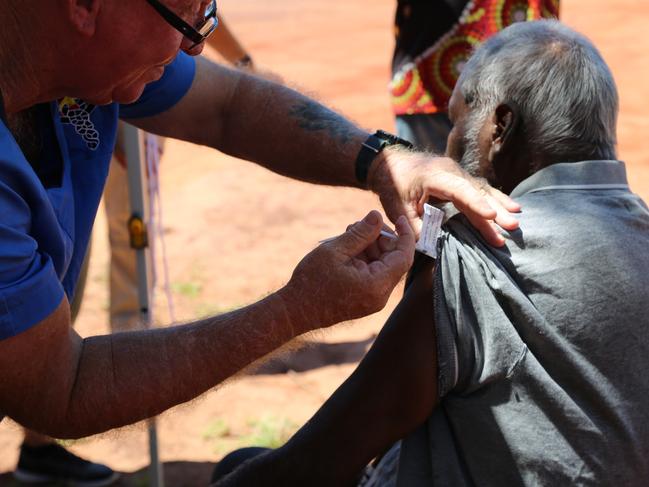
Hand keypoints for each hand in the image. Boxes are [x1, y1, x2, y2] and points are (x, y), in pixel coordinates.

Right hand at [279, 210, 414, 333]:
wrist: (295, 311)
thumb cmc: (311, 282)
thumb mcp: (335, 251)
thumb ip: (360, 233)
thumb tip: (377, 216)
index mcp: (376, 285)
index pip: (404, 256)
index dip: (405, 235)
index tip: (399, 218)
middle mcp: (379, 296)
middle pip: (393, 260)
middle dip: (380, 238)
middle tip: (359, 224)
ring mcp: (372, 300)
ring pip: (382, 266)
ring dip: (370, 247)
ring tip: (348, 234)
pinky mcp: (364, 300)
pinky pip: (372, 275)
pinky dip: (364, 259)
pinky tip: (348, 249)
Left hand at [368, 148, 520, 245]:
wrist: (390, 163)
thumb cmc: (392, 185)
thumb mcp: (398, 208)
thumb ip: (415, 226)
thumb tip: (434, 246)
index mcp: (435, 176)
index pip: (460, 191)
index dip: (476, 204)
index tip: (492, 216)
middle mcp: (451, 171)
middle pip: (476, 192)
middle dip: (495, 211)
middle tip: (512, 226)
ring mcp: (458, 173)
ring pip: (482, 190)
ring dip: (499, 205)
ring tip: (516, 219)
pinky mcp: (460, 178)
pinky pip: (480, 189)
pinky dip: (494, 199)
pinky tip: (510, 208)